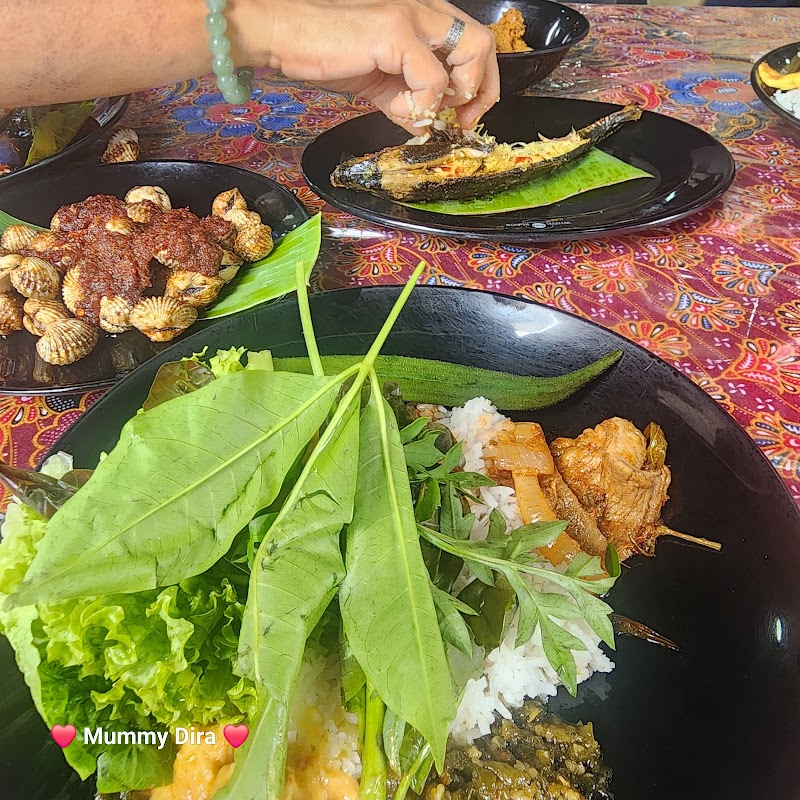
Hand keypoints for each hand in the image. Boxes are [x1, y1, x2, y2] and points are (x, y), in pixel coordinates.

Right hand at [248, 0, 499, 132]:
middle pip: (484, 44)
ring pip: (472, 52)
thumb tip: (424, 125)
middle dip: (480, 91)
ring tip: (427, 113)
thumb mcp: (376, 81)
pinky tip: (400, 109)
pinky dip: (424, 104)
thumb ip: (404, 99)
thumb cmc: (323, 51)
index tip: (461, 117)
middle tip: (459, 121)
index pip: (474, 45)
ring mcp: (412, 15)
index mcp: (422, 16)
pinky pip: (434, 78)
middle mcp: (424, 8)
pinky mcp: (395, 31)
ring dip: (458, 94)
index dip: (478, 85)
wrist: (283, 36)